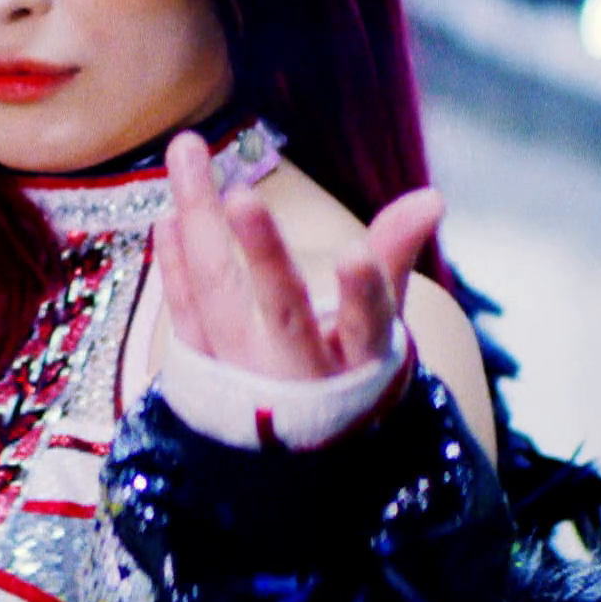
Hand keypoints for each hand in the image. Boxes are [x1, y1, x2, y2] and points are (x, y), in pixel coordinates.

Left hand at [154, 131, 444, 381]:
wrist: (298, 446)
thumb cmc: (346, 365)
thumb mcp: (380, 319)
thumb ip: (396, 254)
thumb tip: (433, 197)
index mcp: (355, 359)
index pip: (365, 323)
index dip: (362, 291)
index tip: (355, 253)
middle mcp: (296, 368)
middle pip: (281, 307)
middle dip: (262, 252)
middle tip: (243, 196)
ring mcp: (243, 373)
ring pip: (217, 297)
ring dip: (198, 225)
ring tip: (187, 155)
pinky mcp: (203, 370)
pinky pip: (182, 313)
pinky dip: (173, 263)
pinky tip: (167, 215)